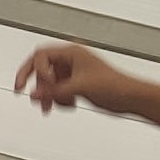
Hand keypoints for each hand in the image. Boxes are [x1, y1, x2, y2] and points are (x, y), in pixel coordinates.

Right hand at [13, 41, 159, 129]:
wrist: (131, 97)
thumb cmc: (115, 85)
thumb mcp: (79, 87)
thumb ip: (54, 92)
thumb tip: (34, 94)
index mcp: (72, 52)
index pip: (40, 56)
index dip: (32, 71)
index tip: (29, 86)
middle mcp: (71, 60)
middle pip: (42, 69)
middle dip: (39, 85)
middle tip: (31, 97)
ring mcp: (73, 72)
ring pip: (49, 82)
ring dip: (48, 95)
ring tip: (49, 107)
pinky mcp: (77, 84)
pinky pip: (58, 90)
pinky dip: (59, 99)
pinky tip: (68, 105)